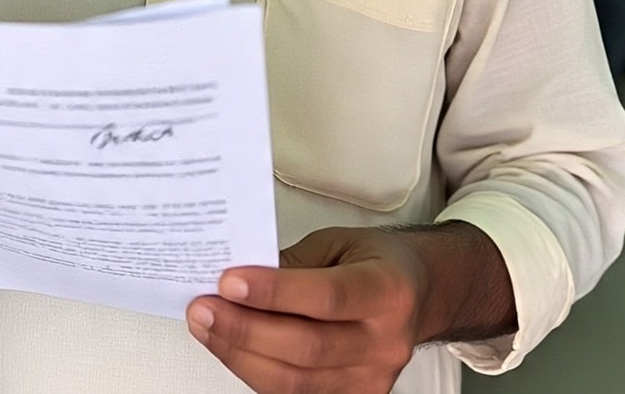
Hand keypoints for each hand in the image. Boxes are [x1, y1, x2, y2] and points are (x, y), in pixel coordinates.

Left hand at [185, 227, 427, 393]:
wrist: (421, 293)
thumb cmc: (378, 263)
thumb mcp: (338, 243)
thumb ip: (291, 263)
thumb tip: (235, 279)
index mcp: (387, 290)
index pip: (326, 297)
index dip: (274, 294)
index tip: (228, 282)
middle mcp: (385, 340)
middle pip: (306, 348)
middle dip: (244, 329)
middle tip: (203, 307)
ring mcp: (372, 377)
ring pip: (294, 381)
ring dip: (240, 354)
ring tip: (207, 326)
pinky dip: (256, 371)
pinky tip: (232, 347)